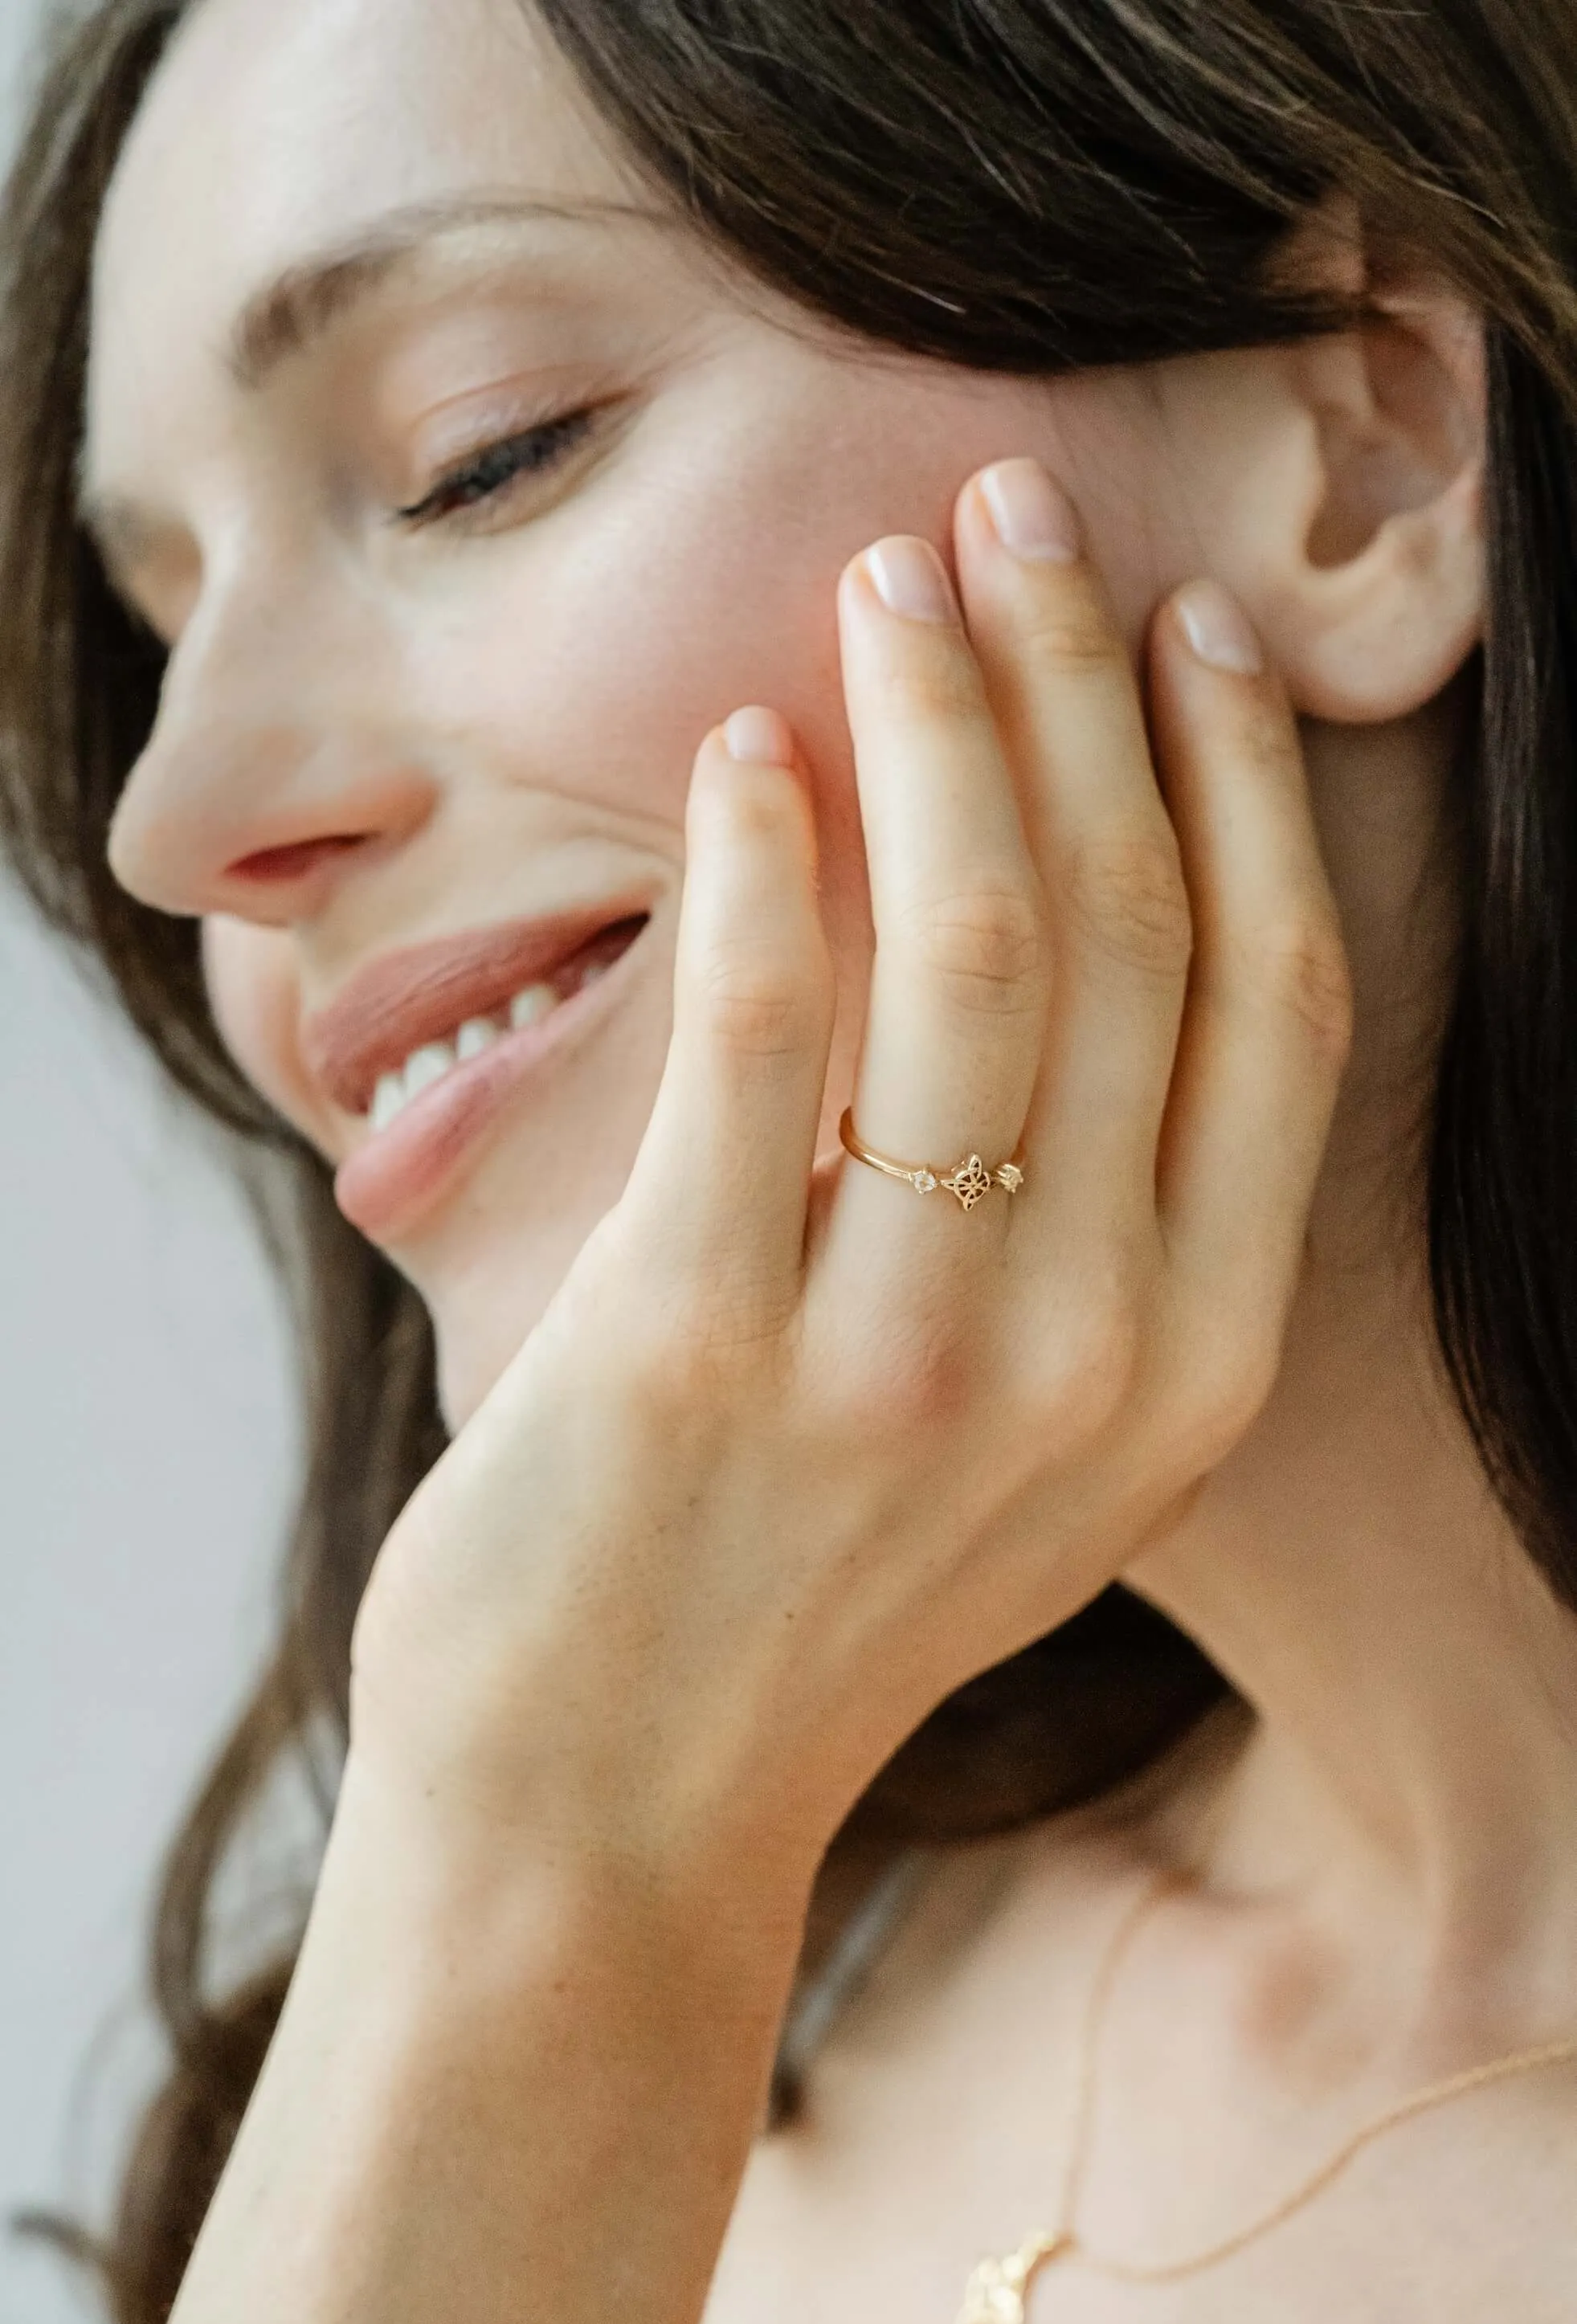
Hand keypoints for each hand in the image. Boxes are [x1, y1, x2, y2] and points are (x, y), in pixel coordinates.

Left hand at [349, 459, 1351, 1907]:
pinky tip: (756, 744)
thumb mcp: (1029, 1438)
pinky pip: (767, 1030)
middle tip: (1012, 513)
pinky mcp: (701, 1340)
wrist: (616, 1800)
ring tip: (891, 579)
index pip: (1271, 1001)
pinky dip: (771, 855)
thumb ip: (1093, 1224)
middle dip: (1081, 684)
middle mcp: (1090, 1351)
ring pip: (981, 948)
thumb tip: (1069, 912)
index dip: (1241, 786)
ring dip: (944, 721)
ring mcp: (901, 1354)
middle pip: (1135, 932)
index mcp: (1196, 1359)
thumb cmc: (809, 1590)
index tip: (1189, 628)